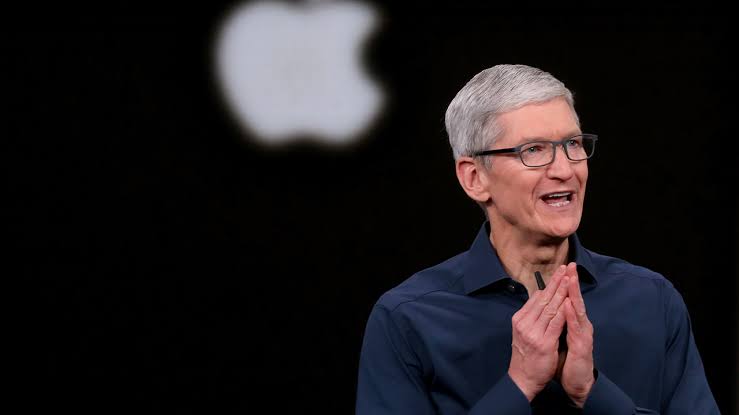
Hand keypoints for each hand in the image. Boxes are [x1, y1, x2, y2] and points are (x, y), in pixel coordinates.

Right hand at [508, 265, 568, 400]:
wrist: (522, 379)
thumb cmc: (526, 357)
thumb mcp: (523, 333)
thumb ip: (531, 317)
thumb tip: (540, 300)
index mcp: (520, 319)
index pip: (537, 297)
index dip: (550, 283)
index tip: (559, 272)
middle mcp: (524, 323)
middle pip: (543, 298)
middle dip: (557, 282)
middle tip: (566, 268)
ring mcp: (533, 333)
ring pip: (550, 308)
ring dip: (561, 292)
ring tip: (569, 279)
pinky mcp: (543, 343)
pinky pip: (556, 323)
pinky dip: (564, 311)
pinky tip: (570, 301)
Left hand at [560, 262, 594, 407]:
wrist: (576, 383)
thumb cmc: (566, 360)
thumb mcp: (558, 337)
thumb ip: (556, 322)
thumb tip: (546, 307)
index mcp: (574, 323)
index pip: (568, 299)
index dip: (566, 284)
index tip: (563, 268)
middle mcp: (580, 326)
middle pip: (575, 300)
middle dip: (571, 282)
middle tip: (570, 264)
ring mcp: (583, 335)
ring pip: (578, 311)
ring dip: (574, 294)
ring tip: (571, 278)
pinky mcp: (583, 346)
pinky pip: (577, 328)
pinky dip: (573, 315)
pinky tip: (570, 305)